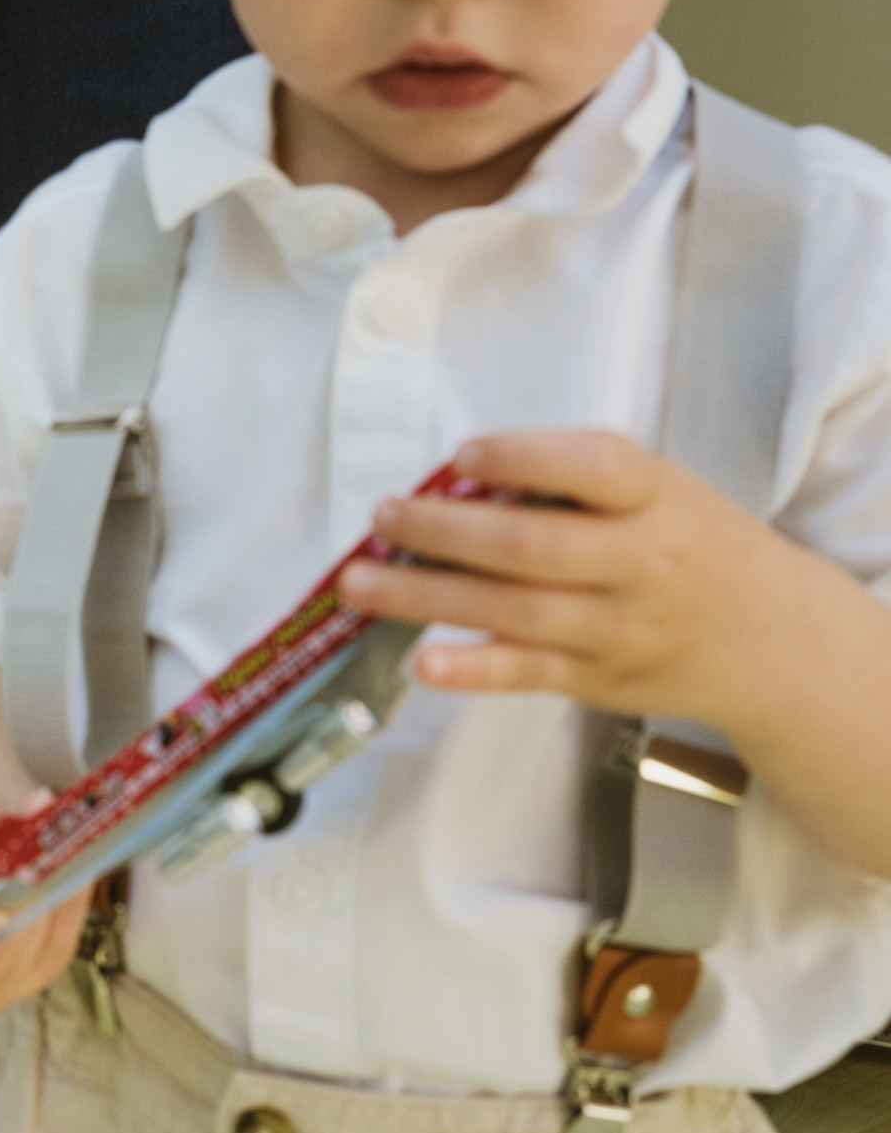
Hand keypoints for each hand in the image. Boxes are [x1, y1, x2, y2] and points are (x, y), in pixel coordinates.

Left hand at [337, 430, 810, 732]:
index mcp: (656, 498)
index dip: (524, 457)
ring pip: (515, 611)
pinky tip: (422, 660)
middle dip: (446, 530)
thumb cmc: (689, 545)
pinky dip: (471, 670)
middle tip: (384, 515)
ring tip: (359, 579)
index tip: (462, 453)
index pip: (595, 467)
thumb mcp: (658, 492)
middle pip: (533, 546)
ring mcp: (619, 628)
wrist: (772, 639)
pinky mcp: (598, 679)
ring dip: (427, 595)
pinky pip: (527, 674)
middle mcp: (642, 563)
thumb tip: (460, 479)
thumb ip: (573, 481)